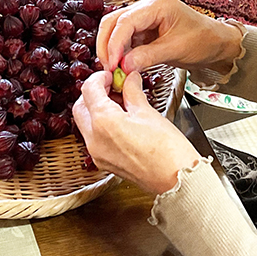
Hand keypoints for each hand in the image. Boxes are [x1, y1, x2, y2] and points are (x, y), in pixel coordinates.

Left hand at [72, 69, 200, 194]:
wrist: (176, 180)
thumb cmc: (167, 150)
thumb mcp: (148, 112)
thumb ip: (132, 92)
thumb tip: (129, 79)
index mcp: (104, 122)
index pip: (89, 90)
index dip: (100, 78)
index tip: (111, 75)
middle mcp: (95, 139)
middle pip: (80, 107)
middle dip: (93, 94)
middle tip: (112, 86)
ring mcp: (97, 154)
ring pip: (85, 123)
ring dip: (96, 110)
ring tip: (119, 103)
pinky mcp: (104, 163)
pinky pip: (94, 138)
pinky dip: (101, 126)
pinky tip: (120, 120)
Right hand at [97, 0, 243, 73]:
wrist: (217, 44)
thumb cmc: (203, 41)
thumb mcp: (176, 50)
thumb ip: (148, 57)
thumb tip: (123, 66)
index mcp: (158, 5)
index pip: (126, 21)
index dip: (114, 43)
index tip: (111, 63)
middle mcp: (148, 6)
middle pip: (115, 21)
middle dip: (106, 44)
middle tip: (107, 67)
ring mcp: (145, 17)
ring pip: (116, 29)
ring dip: (111, 48)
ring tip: (113, 69)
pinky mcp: (144, 29)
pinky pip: (125, 39)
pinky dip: (120, 52)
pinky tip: (121, 65)